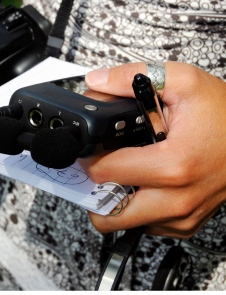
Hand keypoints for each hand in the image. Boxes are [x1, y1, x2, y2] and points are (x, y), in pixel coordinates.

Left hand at [78, 62, 225, 237]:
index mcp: (171, 166)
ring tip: (121, 173)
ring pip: (124, 223)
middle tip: (101, 166)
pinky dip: (137, 207)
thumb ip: (131, 77)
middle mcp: (177, 199)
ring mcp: (183, 216)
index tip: (95, 147)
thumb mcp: (182, 81)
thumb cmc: (225, 114)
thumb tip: (96, 81)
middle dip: (95, 188)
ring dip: (114, 201)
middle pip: (107, 213)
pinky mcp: (187, 224)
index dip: (91, 156)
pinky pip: (147, 225)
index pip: (103, 174)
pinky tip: (142, 183)